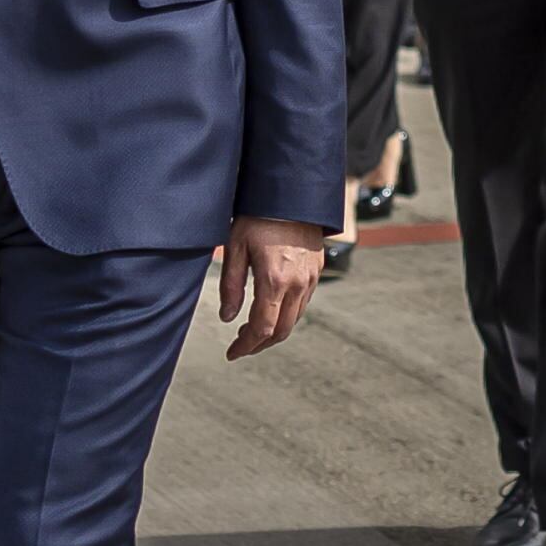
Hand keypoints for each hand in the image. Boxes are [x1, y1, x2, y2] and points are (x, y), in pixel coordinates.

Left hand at [217, 215, 326, 355]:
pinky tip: (271, 306)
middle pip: (281, 331)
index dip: (246, 346)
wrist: (292, 192)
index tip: (232, 353)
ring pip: (295, 319)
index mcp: (274, 280)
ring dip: (274, 329)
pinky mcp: (317, 270)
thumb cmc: (258, 216)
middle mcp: (297, 284)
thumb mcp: (236, 247)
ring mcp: (311, 278)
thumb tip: (228, 317)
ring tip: (252, 326)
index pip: (262, 328)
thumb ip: (231, 285)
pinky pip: (304, 302)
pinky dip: (287, 314)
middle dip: (260, 344)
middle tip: (241, 345)